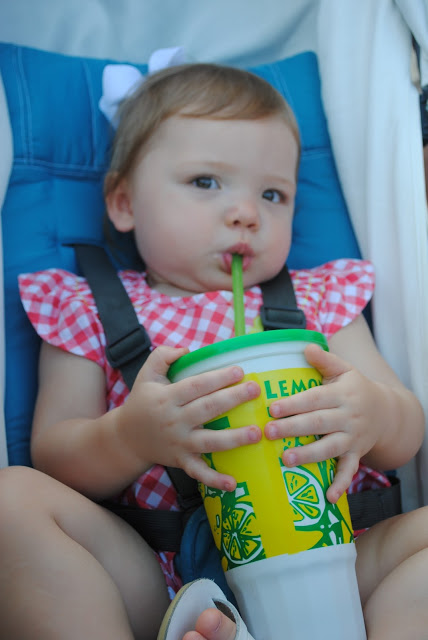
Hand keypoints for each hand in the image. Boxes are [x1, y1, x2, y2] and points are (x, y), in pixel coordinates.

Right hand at [115, 346, 261, 490]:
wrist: (126, 438)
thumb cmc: (142, 401)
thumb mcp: (146, 374)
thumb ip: (163, 356)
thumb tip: (187, 350)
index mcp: (168, 398)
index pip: (197, 385)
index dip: (218, 377)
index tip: (239, 370)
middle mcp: (174, 421)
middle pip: (208, 409)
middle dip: (233, 399)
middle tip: (255, 390)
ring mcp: (179, 443)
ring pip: (209, 442)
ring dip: (234, 439)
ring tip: (256, 433)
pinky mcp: (180, 461)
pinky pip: (199, 472)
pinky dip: (215, 480)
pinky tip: (233, 484)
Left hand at [264, 344, 379, 502]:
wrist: (387, 412)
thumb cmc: (355, 388)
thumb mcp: (344, 369)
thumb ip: (324, 360)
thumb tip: (304, 346)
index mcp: (342, 394)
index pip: (315, 399)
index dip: (294, 403)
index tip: (272, 407)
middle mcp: (348, 417)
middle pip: (318, 424)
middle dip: (293, 428)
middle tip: (269, 432)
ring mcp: (353, 438)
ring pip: (330, 448)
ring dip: (309, 455)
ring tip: (286, 459)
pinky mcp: (357, 454)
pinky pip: (349, 470)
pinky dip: (340, 484)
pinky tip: (328, 497)